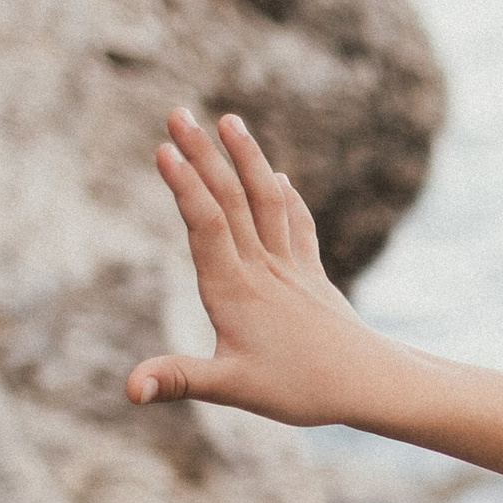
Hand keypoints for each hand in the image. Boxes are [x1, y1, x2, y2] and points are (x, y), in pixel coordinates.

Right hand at [126, 112, 372, 421]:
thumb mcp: (232, 389)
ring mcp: (291, 268)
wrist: (372, 386)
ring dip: (247, 159)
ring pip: (266, 200)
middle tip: (177, 112)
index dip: (185, 186)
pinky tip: (280, 177)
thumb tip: (130, 389)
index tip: (165, 148)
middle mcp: (262, 269)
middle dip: (202, 154)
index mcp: (235, 290)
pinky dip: (286, 197)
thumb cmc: (301, 391)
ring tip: (230, 120)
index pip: (205, 225)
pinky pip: (297, 225)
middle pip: (230, 200)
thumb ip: (179, 381)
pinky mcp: (313, 276)